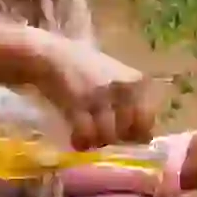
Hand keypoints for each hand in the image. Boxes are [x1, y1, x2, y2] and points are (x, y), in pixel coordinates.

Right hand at [0, 21, 152, 149]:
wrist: (49, 55)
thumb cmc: (85, 68)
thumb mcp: (116, 78)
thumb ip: (131, 102)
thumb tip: (144, 137)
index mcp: (136, 81)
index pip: (147, 120)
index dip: (135, 134)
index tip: (123, 135)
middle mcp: (122, 87)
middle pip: (128, 132)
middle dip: (115, 139)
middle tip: (101, 135)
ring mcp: (101, 96)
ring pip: (108, 136)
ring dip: (96, 142)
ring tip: (87, 136)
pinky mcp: (78, 103)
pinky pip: (86, 135)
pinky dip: (81, 142)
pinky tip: (76, 139)